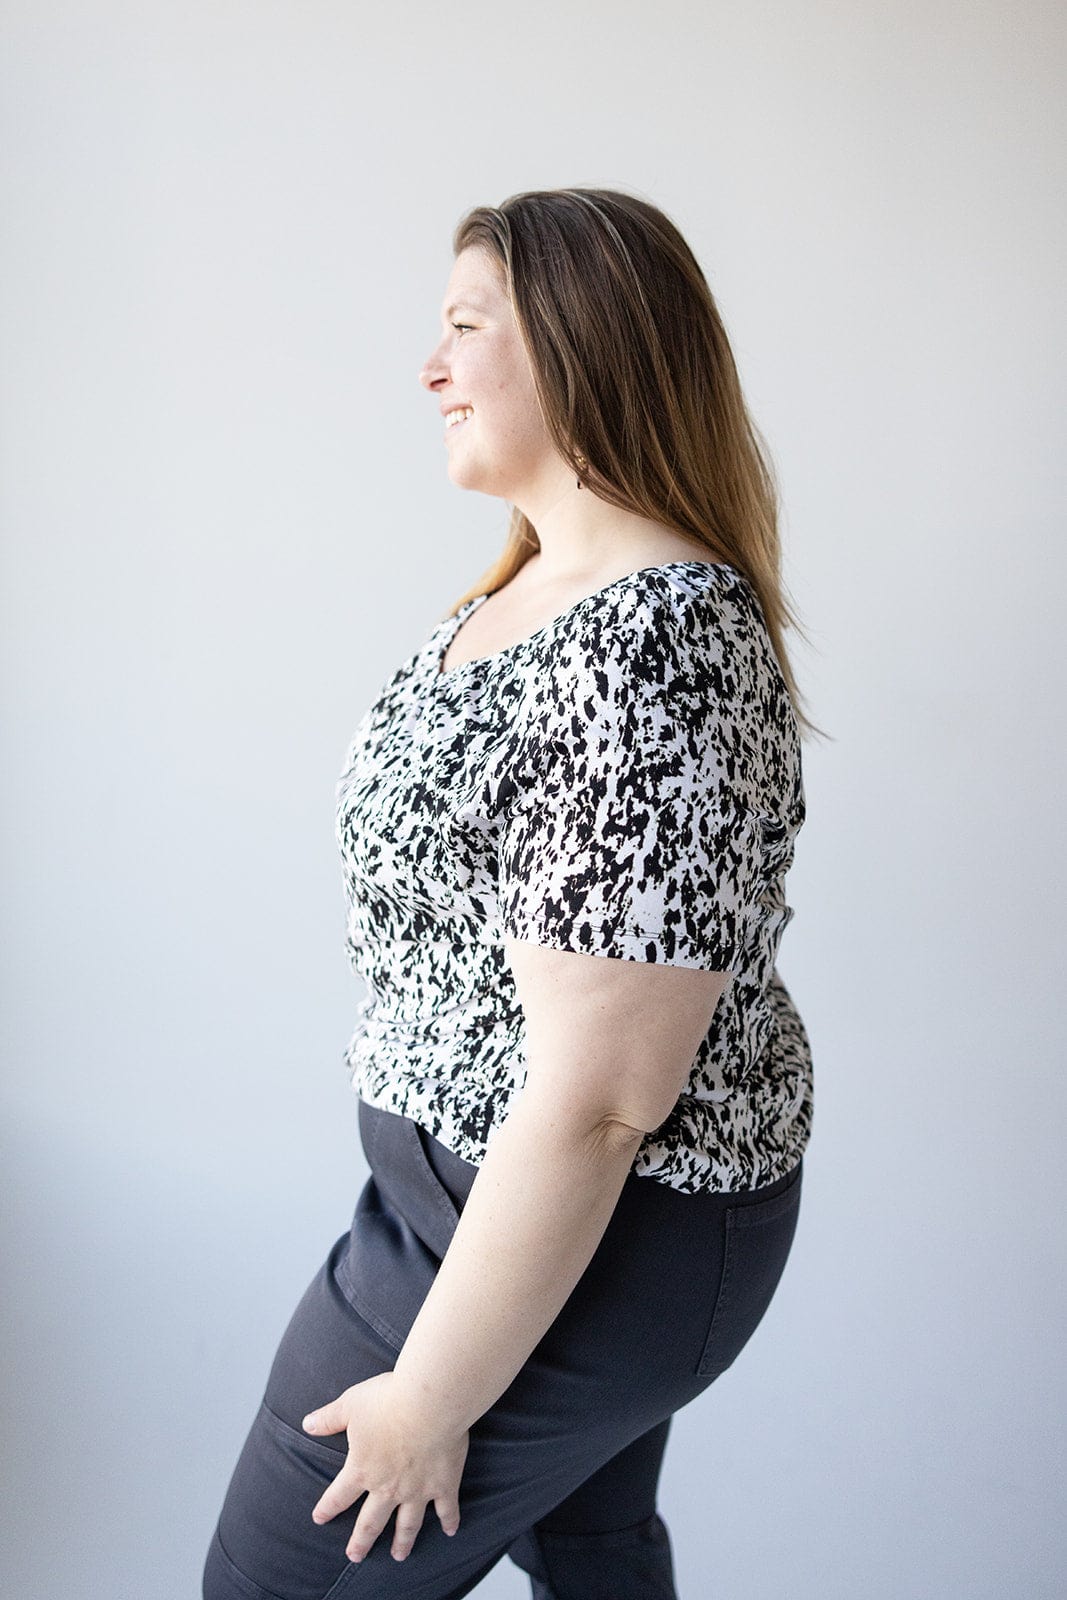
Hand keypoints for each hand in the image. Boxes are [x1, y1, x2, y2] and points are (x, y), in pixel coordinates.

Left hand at [301, 1370, 468, 1563]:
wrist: (430, 1401)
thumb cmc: (388, 1400)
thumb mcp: (351, 1404)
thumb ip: (329, 1418)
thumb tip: (307, 1424)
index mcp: (362, 1470)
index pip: (339, 1495)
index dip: (327, 1508)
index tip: (319, 1519)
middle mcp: (388, 1487)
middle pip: (371, 1521)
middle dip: (361, 1541)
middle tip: (355, 1556)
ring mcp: (417, 1490)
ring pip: (407, 1524)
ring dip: (402, 1541)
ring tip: (399, 1555)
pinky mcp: (443, 1484)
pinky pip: (446, 1508)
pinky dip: (449, 1521)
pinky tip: (450, 1531)